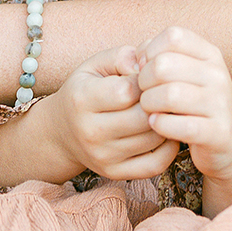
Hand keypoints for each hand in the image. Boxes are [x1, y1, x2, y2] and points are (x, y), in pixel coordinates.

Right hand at [0, 49, 177, 187]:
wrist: (62, 131)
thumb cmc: (85, 90)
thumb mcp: (95, 65)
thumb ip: (122, 56)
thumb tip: (148, 65)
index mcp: (82, 99)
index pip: (127, 91)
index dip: (146, 81)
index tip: (148, 77)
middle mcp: (90, 132)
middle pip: (143, 118)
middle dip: (159, 103)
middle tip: (165, 93)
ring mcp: (103, 156)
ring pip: (153, 139)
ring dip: (167, 122)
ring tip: (166, 109)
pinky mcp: (115, 174)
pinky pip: (156, 164)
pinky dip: (169, 147)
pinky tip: (164, 131)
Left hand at [134, 26, 231, 215]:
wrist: (231, 145)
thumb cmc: (196, 105)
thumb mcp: (185, 75)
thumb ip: (160, 57)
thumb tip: (136, 59)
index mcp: (210, 55)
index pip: (173, 36)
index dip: (150, 51)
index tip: (145, 69)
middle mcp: (218, 75)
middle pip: (164, 65)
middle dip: (143, 81)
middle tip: (144, 94)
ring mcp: (220, 104)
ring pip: (169, 95)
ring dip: (149, 104)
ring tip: (149, 110)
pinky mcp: (218, 133)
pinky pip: (179, 125)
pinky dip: (160, 125)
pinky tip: (157, 125)